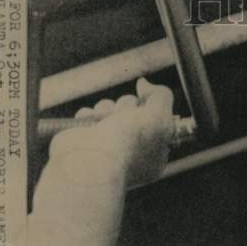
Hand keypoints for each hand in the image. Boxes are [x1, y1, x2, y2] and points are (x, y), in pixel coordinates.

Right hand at [49, 78, 173, 187]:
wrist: (90, 161)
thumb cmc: (130, 142)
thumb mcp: (160, 116)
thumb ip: (161, 96)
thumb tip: (144, 84)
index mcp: (154, 155)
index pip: (156, 121)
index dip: (150, 110)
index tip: (146, 112)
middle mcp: (130, 153)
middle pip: (132, 110)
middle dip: (127, 107)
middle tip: (124, 119)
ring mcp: (106, 147)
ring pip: (109, 110)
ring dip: (106, 109)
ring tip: (105, 121)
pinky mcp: (85, 140)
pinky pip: (88, 116)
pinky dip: (88, 116)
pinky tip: (90, 125)